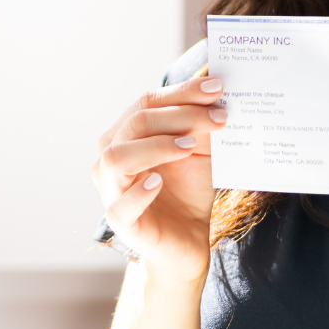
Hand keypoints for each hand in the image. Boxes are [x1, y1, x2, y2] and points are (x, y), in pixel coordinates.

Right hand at [94, 76, 226, 283]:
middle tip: (218, 117)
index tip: (216, 88)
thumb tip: (213, 90)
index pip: (145, 103)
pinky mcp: (121, 223)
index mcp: (125, 135)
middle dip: (180, 115)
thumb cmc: (188, 190)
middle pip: (136, 124)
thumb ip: (199, 123)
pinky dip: (139, 191)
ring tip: (190, 146)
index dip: (180, 92)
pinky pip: (120, 205)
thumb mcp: (199, 151)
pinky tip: (158, 182)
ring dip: (156, 146)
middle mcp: (111, 159)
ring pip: (117, 158)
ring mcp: (111, 191)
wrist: (188, 240)